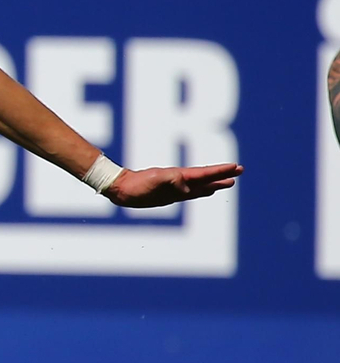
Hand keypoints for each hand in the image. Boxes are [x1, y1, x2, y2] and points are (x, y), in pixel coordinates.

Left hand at [104, 162, 242, 207]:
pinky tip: (206, 192)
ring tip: (229, 182)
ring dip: (215, 184)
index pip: (204, 173)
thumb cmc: (137, 184)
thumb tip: (186, 186)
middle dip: (223, 175)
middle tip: (240, 170)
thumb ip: (171, 180)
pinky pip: (191, 193)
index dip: (220, 171)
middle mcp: (181, 181)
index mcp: (180, 176)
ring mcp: (176, 188)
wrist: (123, 189)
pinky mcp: (171, 195)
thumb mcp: (154, 181)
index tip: (236, 167)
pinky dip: (202, 191)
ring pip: (201, 186)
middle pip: (206, 178)